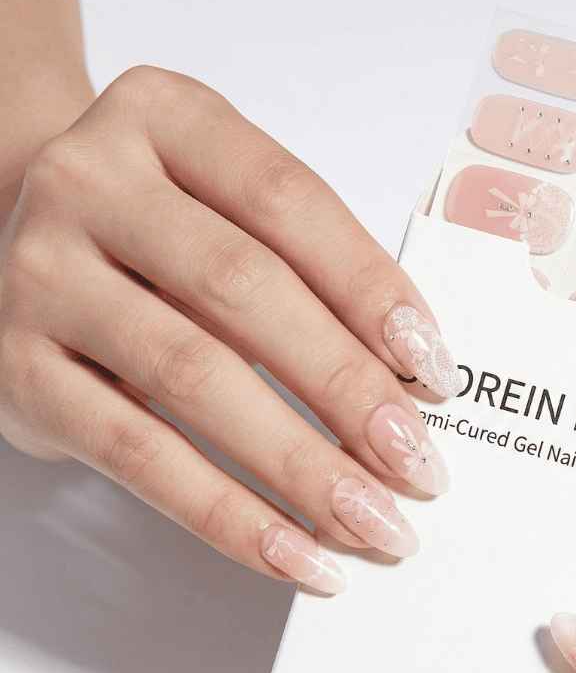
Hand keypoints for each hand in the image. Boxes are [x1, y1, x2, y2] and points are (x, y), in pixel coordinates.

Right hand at [0, 66, 459, 591]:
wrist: (25, 248)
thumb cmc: (161, 238)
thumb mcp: (229, 214)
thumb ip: (312, 272)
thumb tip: (412, 385)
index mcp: (165, 118)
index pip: (289, 202)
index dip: (373, 289)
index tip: (436, 372)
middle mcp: (90, 182)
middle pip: (244, 290)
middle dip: (347, 389)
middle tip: (418, 463)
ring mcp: (42, 276)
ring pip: (194, 377)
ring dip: (302, 465)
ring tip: (374, 521)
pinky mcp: (19, 371)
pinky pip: (138, 456)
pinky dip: (229, 516)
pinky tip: (297, 554)